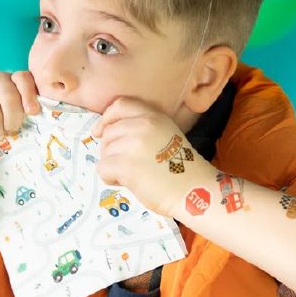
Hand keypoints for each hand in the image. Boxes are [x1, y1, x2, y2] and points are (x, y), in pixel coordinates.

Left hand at [91, 97, 211, 216]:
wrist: (195, 191)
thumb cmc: (181, 168)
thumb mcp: (166, 134)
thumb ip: (143, 128)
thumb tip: (108, 133)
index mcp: (153, 116)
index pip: (120, 105)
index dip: (107, 118)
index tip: (101, 132)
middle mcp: (142, 125)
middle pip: (109, 132)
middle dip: (111, 150)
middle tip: (128, 165)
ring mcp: (133, 144)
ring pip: (105, 152)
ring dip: (113, 165)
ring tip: (132, 175)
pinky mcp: (126, 165)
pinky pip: (103, 168)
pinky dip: (110, 178)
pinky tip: (126, 183)